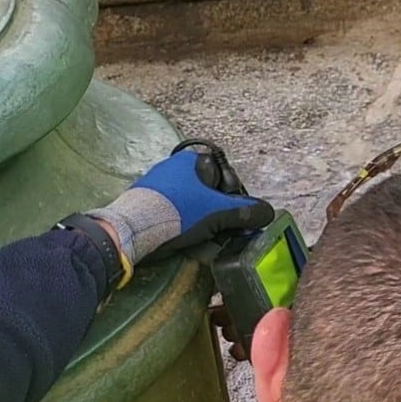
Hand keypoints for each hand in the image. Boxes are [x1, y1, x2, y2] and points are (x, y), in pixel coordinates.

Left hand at [88, 149, 274, 263]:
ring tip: (206, 239)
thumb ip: (246, 212)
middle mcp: (173, 167)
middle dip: (218, 212)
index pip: (224, 176)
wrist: (131, 231)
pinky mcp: (145, 203)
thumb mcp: (219, 213)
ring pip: (192, 204)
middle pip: (208, 192)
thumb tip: (268, 213)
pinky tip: (186, 240)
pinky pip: (174, 212)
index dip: (234, 197)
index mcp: (192, 161)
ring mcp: (157, 184)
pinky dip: (184, 224)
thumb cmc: (178, 214)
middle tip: (224, 231)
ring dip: (202, 221)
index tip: (236, 216)